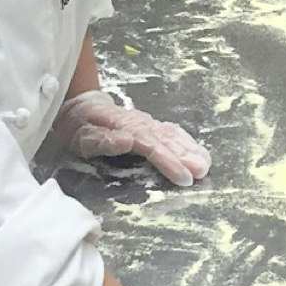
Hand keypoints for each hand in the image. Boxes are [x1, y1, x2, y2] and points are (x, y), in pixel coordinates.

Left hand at [51, 91, 210, 185]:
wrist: (80, 108)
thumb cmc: (80, 127)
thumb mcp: (83, 137)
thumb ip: (104, 140)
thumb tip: (128, 141)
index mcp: (126, 128)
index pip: (152, 145)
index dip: (168, 161)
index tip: (183, 177)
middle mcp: (141, 124)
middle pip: (167, 140)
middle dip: (186, 156)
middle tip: (202, 173)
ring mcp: (148, 123)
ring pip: (173, 135)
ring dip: (190, 149)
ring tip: (206, 165)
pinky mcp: (151, 126)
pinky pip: (173, 132)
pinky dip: (187, 142)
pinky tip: (198, 152)